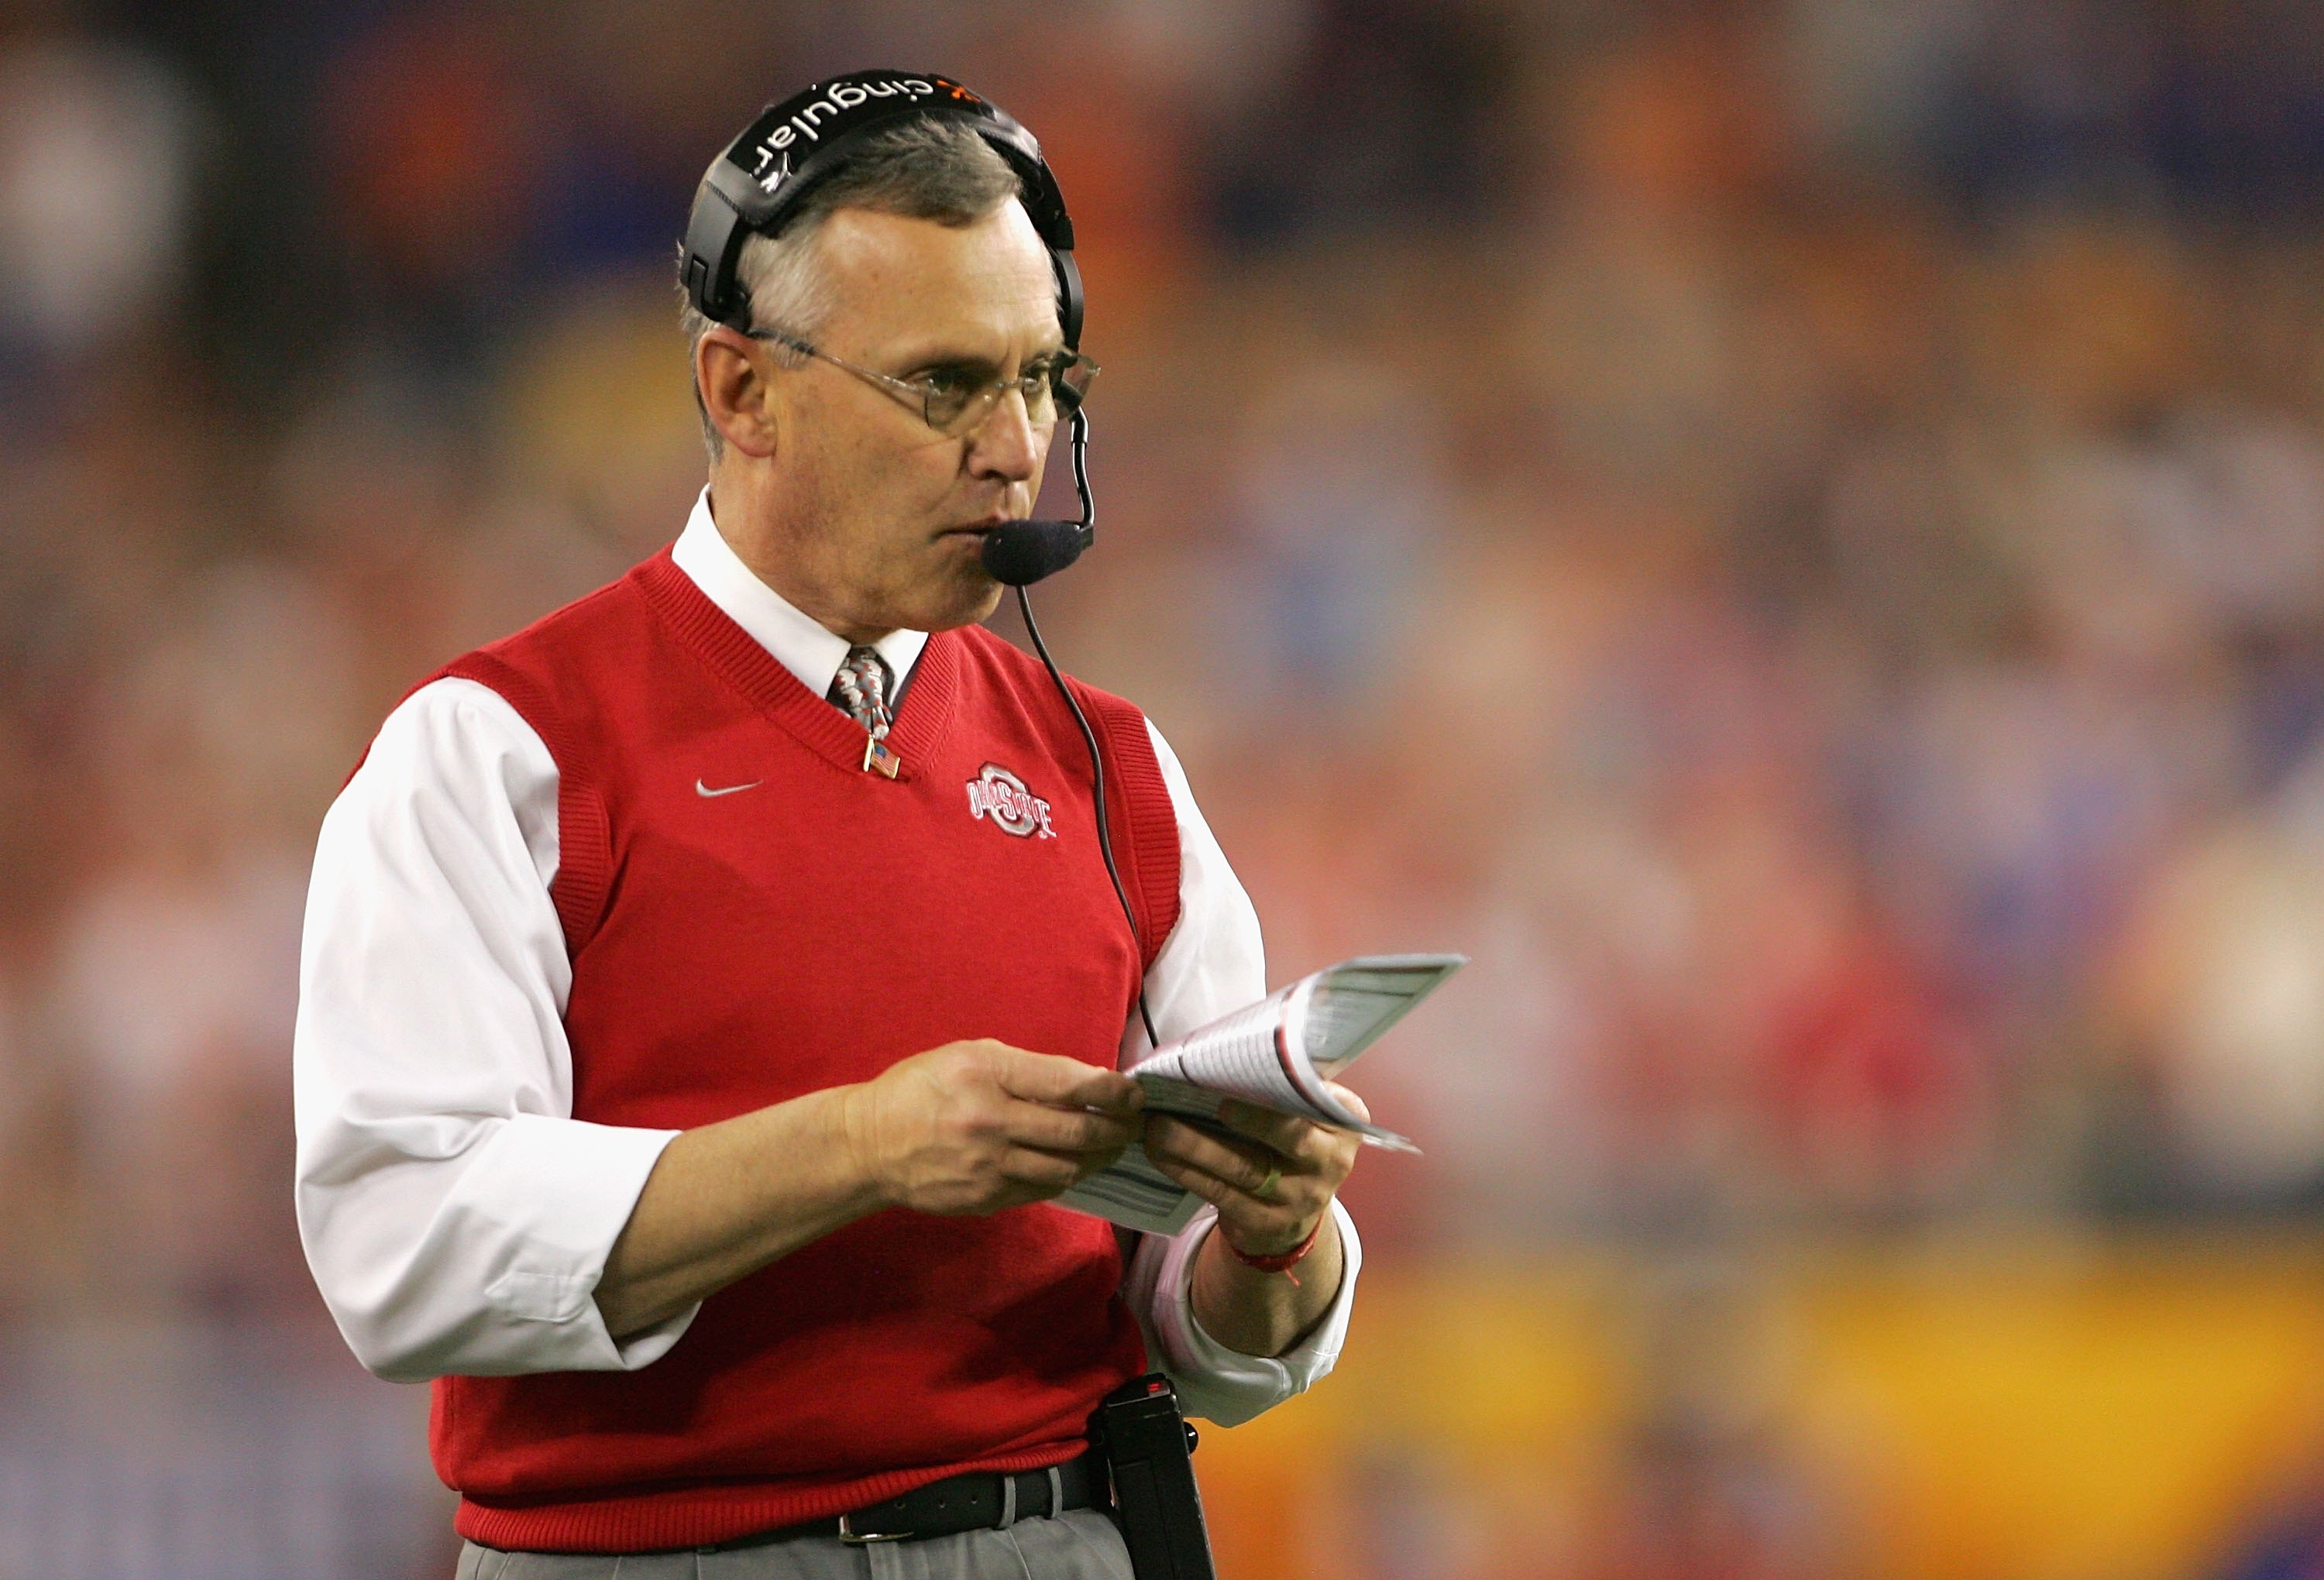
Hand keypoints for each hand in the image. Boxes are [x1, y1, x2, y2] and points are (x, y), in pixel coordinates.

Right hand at [839, 1039, 1143, 1215]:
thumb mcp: (970, 1056)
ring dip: (1096, 1158)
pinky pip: (1042, 1190)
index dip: (1112, 1092)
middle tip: (1133, 1124)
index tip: (1133, 1095)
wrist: (870, 1143)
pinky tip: (1069, 1163)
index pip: (1069, 1085)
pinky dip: (1062, 1176)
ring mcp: (988, 1167)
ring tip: (1108, 1146)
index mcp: (988, 1074)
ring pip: (1066, 1169)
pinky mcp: (985, 1199)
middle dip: (1116, 1130)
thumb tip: (1087, 1084)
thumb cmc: (922, 1088)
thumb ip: (1027, 1069)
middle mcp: (991, 1122)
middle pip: (1077, 1133)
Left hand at [1142, 1085, 1365, 1256]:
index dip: (1281, 1086)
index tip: (1243, 1071)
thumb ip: (1284, 1086)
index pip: (1315, 1097)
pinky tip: (1160, 1155)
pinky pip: (1222, 1194)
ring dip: (1196, 1145)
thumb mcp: (1304, 1114)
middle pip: (1289, 1137)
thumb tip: (1227, 1050)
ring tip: (1159, 1126)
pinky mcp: (1267, 1222)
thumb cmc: (1290, 1141)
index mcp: (1344, 1122)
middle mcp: (1331, 1161)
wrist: (1296, 1210)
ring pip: (1244, 1167)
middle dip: (1246, 1117)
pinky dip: (1188, 1172)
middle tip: (1202, 1098)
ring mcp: (1301, 1198)